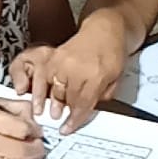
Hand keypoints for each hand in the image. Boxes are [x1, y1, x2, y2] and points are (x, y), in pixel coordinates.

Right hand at [9, 24, 127, 132]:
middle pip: (66, 97)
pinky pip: (45, 75)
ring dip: (50, 100)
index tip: (67, 128)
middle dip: (62, 111)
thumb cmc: (112, 52)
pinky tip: (42, 92)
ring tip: (45, 110)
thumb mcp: (115, 78)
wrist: (104, 29)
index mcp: (97, 75)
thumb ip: (101, 96)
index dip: (74, 119)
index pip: (83, 103)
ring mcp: (64, 61)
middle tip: (58, 120)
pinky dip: (43, 86)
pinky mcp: (55, 55)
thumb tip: (86, 110)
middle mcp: (78, 68)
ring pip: (53, 87)